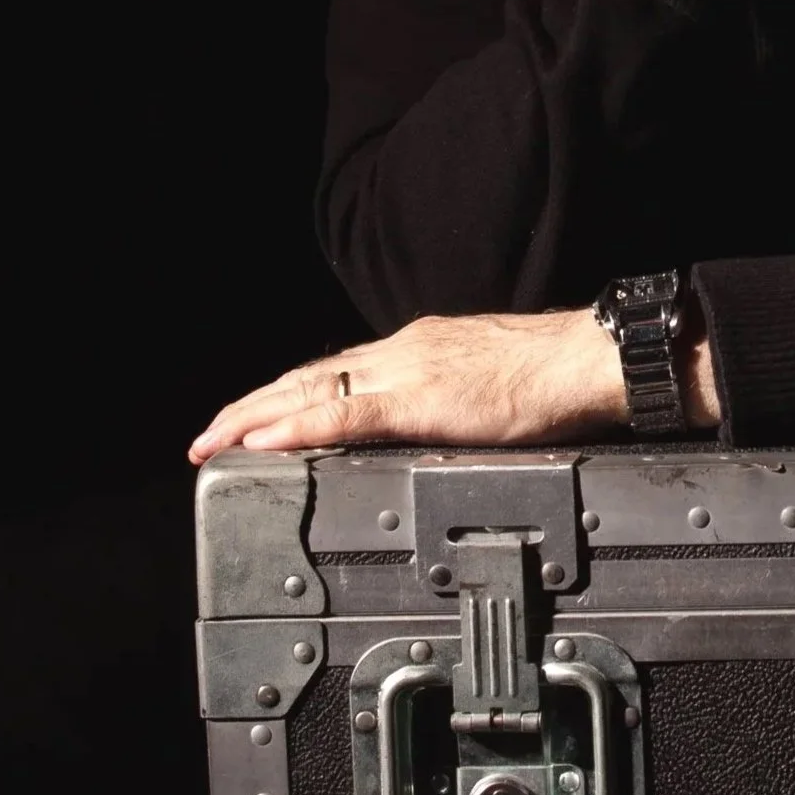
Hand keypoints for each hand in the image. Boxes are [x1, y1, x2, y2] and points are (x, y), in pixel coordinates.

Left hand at [188, 307, 720, 461]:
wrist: (588, 360)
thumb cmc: (556, 379)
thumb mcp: (488, 388)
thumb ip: (453, 408)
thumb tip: (438, 435)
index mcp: (416, 352)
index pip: (334, 372)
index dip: (287, 396)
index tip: (254, 419)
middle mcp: (399, 353)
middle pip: (305, 378)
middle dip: (251, 407)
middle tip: (206, 436)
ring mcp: (403, 372)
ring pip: (307, 391)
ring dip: (253, 417)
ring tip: (213, 442)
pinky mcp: (416, 399)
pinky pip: (339, 415)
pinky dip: (293, 428)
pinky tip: (261, 442)